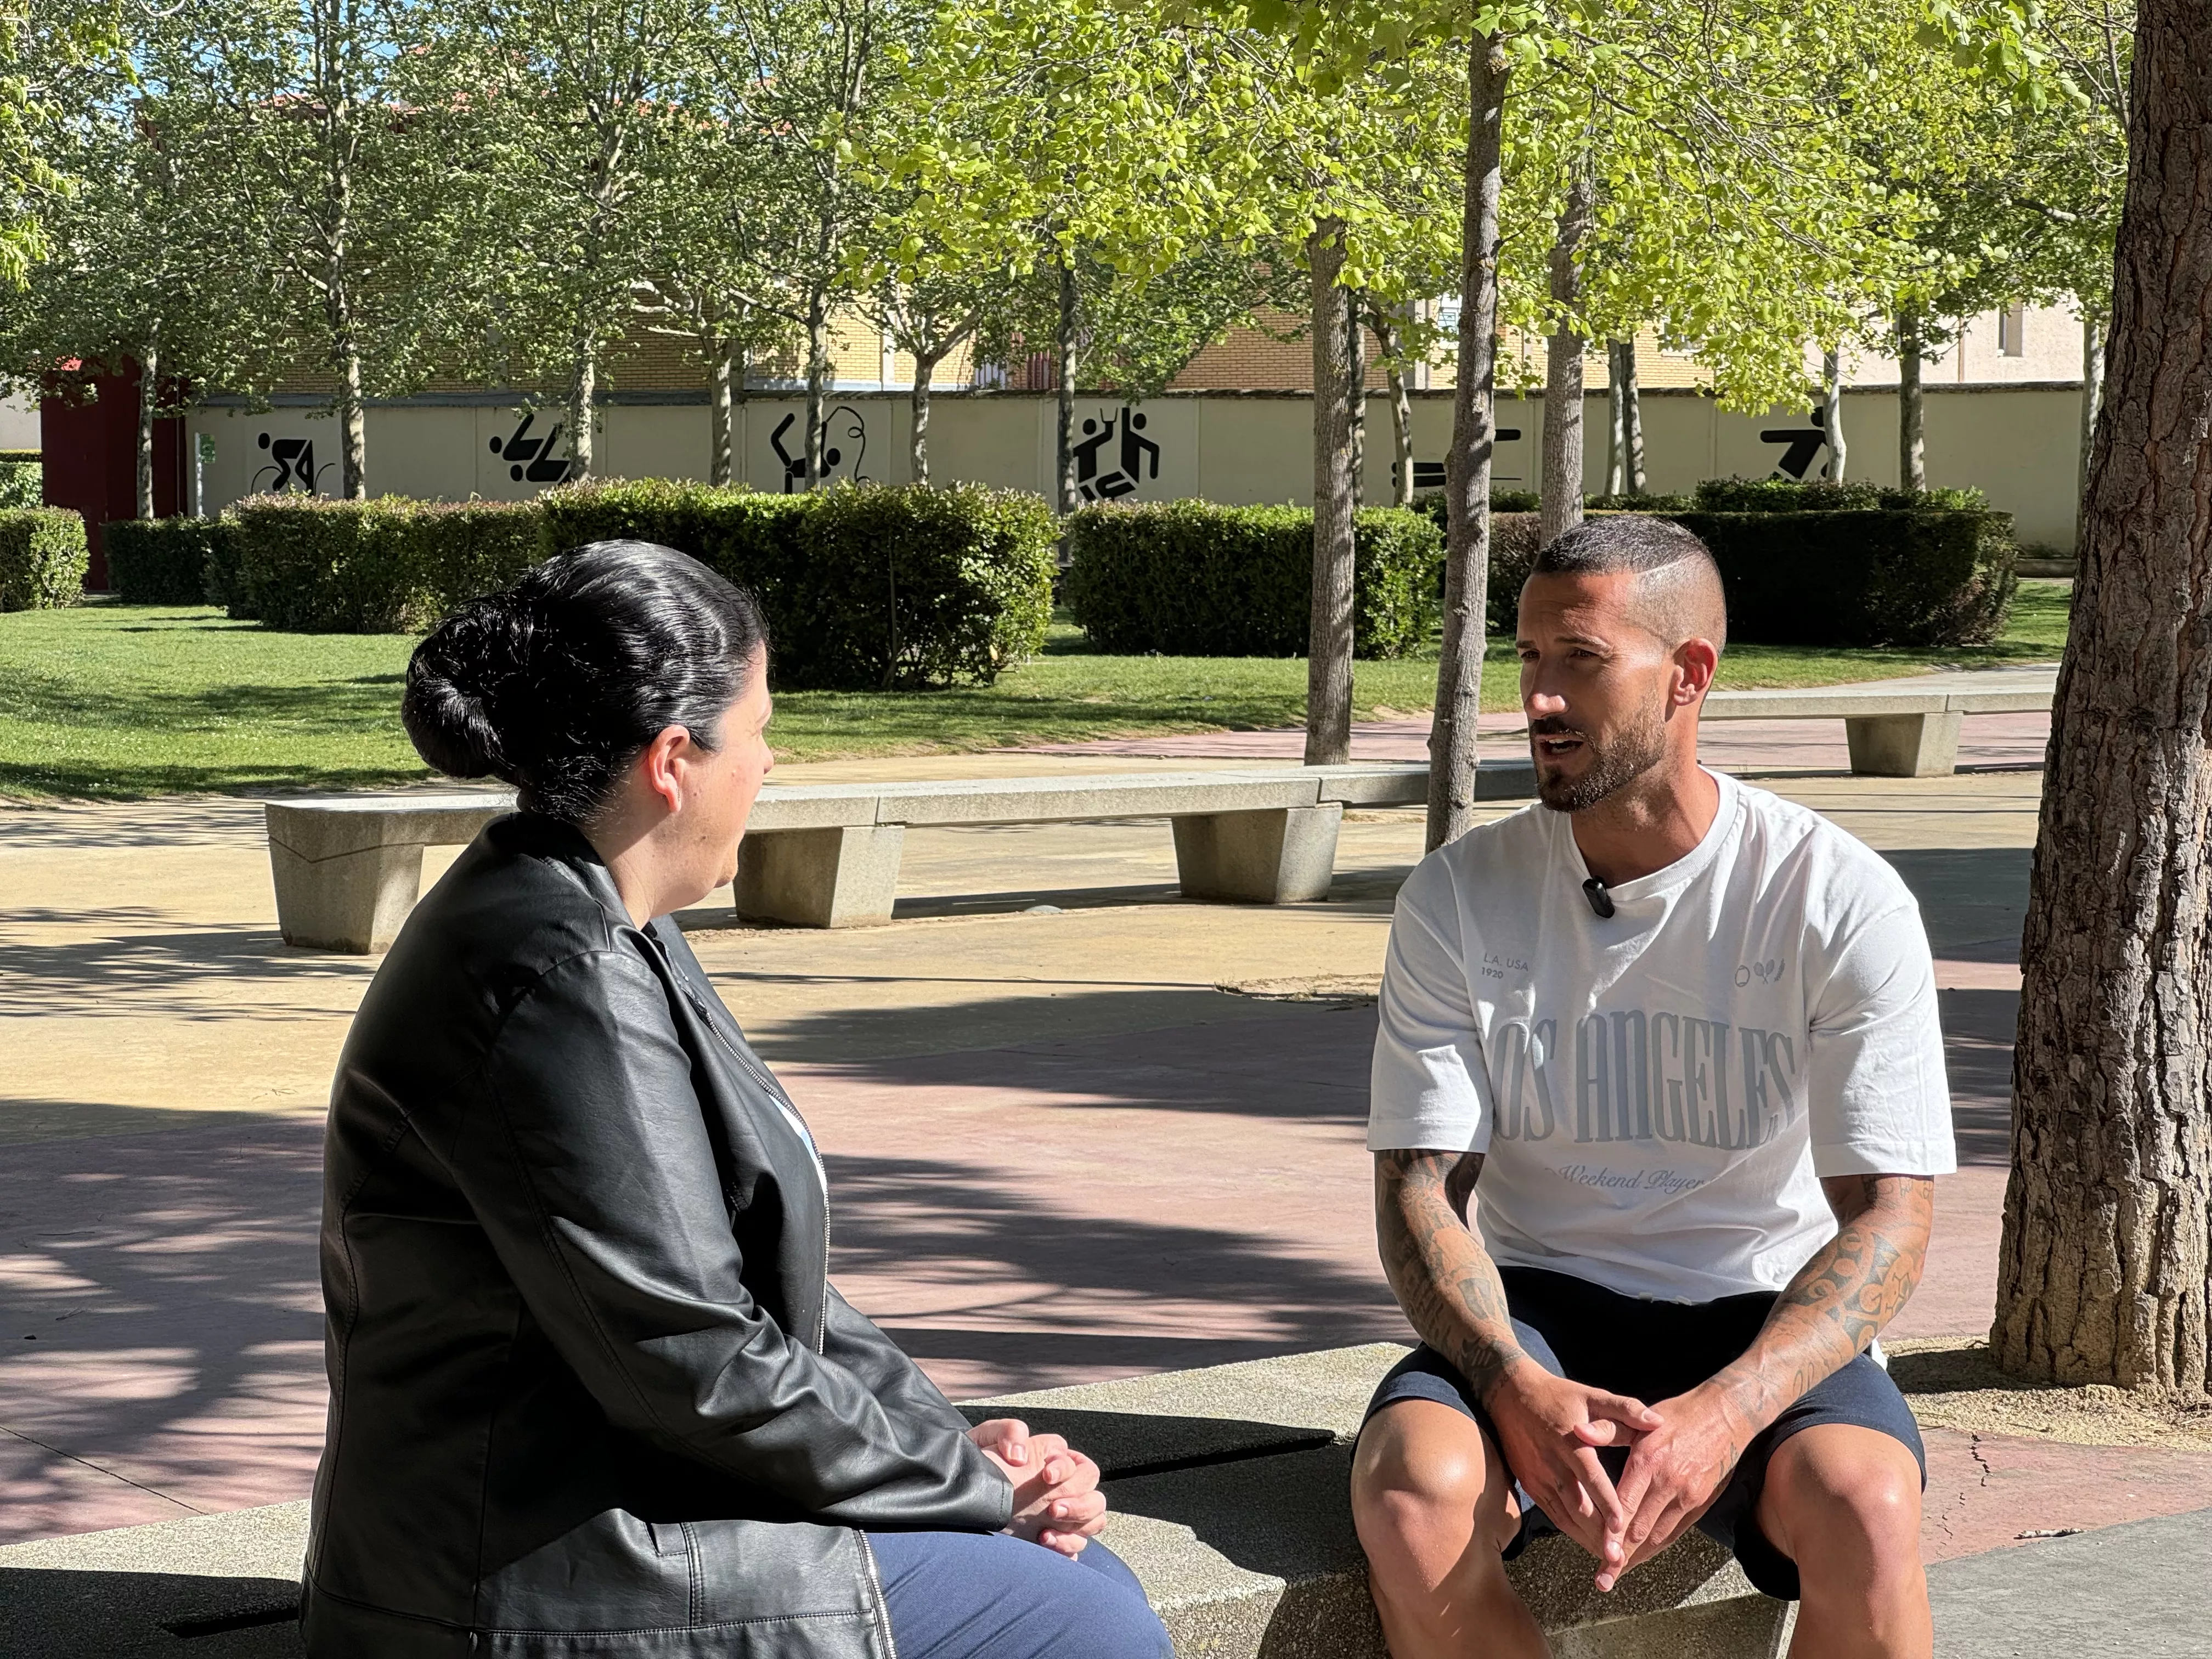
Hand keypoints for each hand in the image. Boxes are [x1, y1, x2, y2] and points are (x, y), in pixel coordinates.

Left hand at [969, 1421, 1107, 1557]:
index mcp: (1054, 1462)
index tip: (1046, 1476)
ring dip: (1077, 1529)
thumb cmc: (978, 1462)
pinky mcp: (1051, 1539)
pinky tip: (1044, 1544)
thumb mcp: (987, 1437)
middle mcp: (1062, 1490)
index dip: (1067, 1470)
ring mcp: (1059, 1517)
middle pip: (1095, 1497)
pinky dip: (1067, 1548)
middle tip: (1052, 1510)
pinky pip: (1076, 1547)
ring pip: (1093, 1522)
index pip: (1081, 1465)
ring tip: (1045, 1534)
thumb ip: (1008, 1431)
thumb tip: (1020, 1453)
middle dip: (1079, 1504)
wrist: (962, 1493)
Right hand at [1482, 1368, 1661, 1579]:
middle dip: (1599, 1534)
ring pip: (1565, 1516)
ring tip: (1607, 1558)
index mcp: (1572, 1442)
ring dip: (1586, 1538)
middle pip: (1578, 1506)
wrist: (1510, 1395)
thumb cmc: (1558, 1396)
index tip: (1621, 1526)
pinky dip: (1571, 1531)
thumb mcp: (1592, 1395)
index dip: (1607, 1503)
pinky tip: (1587, 1542)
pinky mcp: (1531, 1484)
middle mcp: (1554, 1463)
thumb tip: (1657, 1422)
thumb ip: (1626, 1409)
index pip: (1591, 1478)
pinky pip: (1552, 1514)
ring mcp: (1540, 1476)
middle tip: (1618, 1557)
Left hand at [1604, 1385, 1743, 1587]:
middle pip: (1641, 1530)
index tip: (1599, 1554)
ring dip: (1638, 1557)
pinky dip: (1657, 1547)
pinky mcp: (1700, 1503)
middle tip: (1603, 1577)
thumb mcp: (1640, 1418)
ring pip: (1658, 1536)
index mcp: (1649, 1461)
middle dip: (1620, 1555)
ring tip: (1617, 1574)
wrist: (1725, 1416)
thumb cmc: (1678, 1416)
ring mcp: (1687, 1496)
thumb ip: (1608, 1429)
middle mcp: (1669, 1483)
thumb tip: (1579, 1432)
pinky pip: (1675, 1532)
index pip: (1625, 1506)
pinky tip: (1642, 1556)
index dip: (1611, 1533)